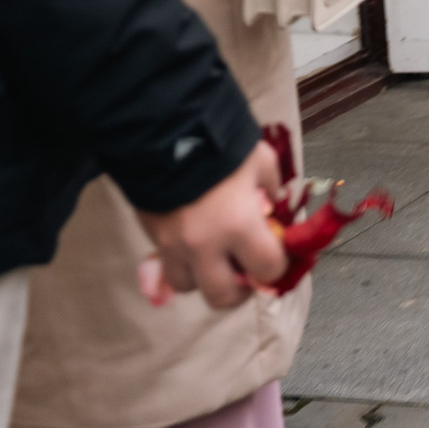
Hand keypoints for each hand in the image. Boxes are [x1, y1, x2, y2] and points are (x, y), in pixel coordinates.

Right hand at [139, 139, 287, 308]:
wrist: (165, 130)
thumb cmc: (220, 143)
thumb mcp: (260, 161)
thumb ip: (271, 188)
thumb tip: (272, 204)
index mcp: (239, 226)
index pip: (267, 270)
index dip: (277, 267)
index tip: (277, 256)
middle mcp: (205, 245)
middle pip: (221, 297)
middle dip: (238, 291)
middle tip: (245, 274)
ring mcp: (173, 245)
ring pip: (187, 287)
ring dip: (204, 278)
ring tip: (214, 258)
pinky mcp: (151, 237)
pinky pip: (166, 266)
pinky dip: (182, 263)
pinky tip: (193, 243)